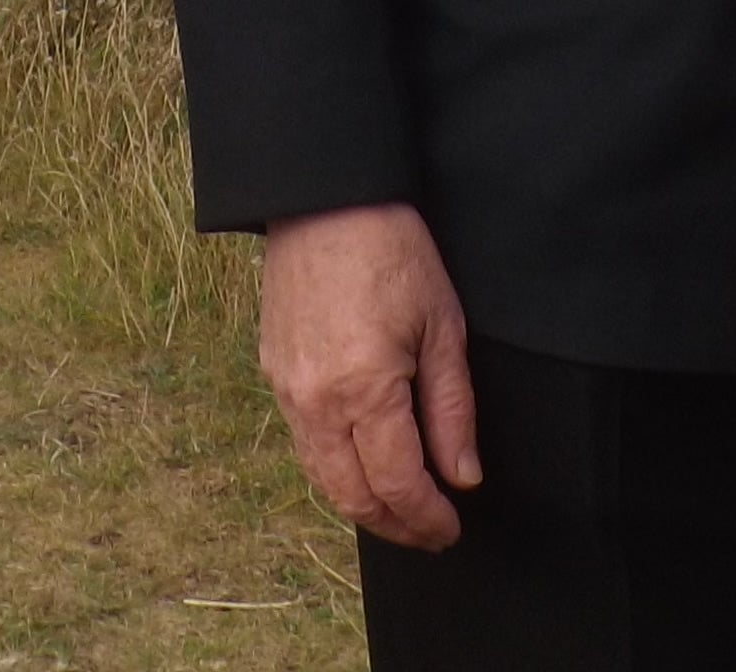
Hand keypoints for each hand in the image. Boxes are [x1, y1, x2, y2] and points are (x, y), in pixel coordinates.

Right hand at [257, 201, 482, 548]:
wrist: (325, 200)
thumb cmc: (392, 252)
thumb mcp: (442, 326)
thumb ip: (451, 410)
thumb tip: (462, 476)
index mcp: (364, 388)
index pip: (397, 485)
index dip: (426, 518)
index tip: (451, 529)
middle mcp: (316, 400)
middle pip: (352, 496)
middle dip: (395, 525)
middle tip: (430, 533)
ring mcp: (287, 389)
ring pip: (322, 477)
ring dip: (362, 504)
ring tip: (400, 510)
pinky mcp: (273, 372)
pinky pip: (303, 442)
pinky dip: (334, 470)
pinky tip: (362, 467)